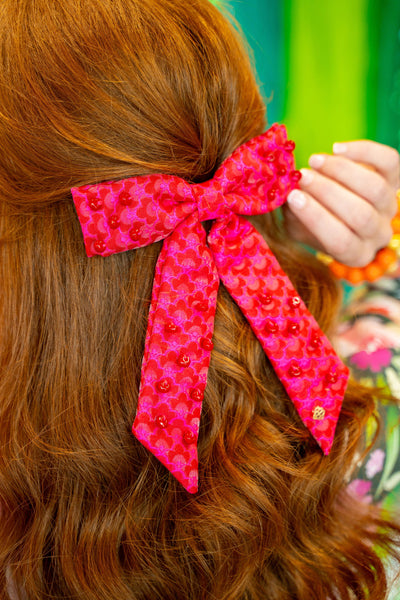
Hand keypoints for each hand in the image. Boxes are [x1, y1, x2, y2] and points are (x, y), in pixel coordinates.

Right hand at [284, 141, 399, 266]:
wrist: (338, 208)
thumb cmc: (316, 222)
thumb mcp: (299, 228)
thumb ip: (293, 215)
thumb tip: (286, 193)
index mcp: (355, 254)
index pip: (340, 241)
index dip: (317, 218)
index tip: (293, 197)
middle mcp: (378, 234)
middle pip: (360, 215)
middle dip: (328, 192)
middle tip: (302, 177)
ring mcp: (390, 207)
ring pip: (376, 189)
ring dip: (341, 171)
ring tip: (314, 161)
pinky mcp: (396, 180)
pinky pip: (389, 162)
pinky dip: (363, 151)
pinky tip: (336, 148)